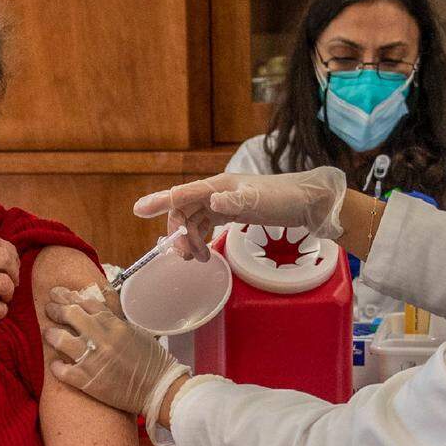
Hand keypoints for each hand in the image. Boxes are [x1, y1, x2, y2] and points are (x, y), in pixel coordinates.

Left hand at [42, 287, 188, 417]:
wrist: (158, 389)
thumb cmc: (151, 360)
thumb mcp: (136, 331)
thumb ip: (115, 319)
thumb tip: (99, 307)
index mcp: (115, 325)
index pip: (86, 303)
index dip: (70, 296)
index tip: (60, 294)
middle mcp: (101, 339)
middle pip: (71, 315)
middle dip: (56, 309)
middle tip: (49, 308)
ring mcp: (92, 360)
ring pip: (61, 340)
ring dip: (51, 334)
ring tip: (48, 333)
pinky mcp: (87, 381)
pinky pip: (62, 371)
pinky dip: (56, 366)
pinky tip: (55, 364)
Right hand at [133, 167, 347, 260]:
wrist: (308, 202)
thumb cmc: (285, 198)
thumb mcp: (260, 200)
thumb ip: (235, 201)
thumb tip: (211, 202)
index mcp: (219, 185)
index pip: (183, 193)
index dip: (160, 201)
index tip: (138, 210)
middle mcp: (216, 191)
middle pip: (184, 211)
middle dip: (179, 233)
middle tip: (185, 257)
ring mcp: (223, 201)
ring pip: (194, 220)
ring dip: (190, 239)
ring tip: (196, 260)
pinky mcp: (232, 212)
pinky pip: (206, 223)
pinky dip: (201, 237)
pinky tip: (204, 252)